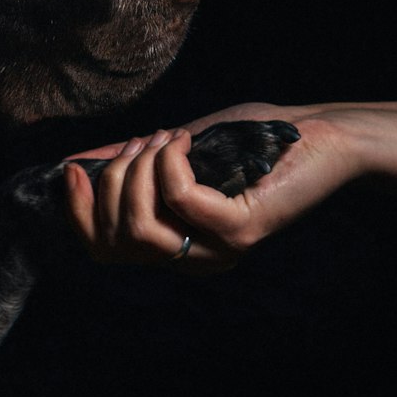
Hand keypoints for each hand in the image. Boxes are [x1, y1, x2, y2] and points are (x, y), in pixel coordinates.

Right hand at [63, 105, 356, 272]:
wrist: (322, 137)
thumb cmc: (253, 140)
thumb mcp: (177, 151)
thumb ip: (129, 163)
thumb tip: (73, 164)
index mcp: (175, 248)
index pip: (103, 250)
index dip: (79, 212)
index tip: (73, 169)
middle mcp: (194, 260)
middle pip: (116, 237)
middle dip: (114, 179)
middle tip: (144, 141)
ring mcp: (217, 250)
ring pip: (141, 225)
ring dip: (140, 169)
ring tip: (166, 138)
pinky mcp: (238, 230)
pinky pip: (178, 197)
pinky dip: (170, 160)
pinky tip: (186, 139)